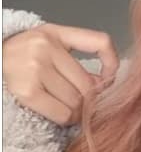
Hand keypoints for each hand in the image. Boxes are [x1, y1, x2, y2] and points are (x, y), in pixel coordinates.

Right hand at [2, 22, 119, 125]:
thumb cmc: (17, 60)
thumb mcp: (44, 47)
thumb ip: (72, 60)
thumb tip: (102, 84)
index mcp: (54, 33)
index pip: (99, 41)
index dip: (112, 62)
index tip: (109, 78)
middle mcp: (46, 47)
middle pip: (88, 84)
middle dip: (88, 99)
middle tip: (79, 103)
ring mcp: (36, 68)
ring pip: (77, 101)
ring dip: (76, 111)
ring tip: (66, 108)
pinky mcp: (27, 91)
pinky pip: (62, 114)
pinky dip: (65, 119)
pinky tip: (59, 115)